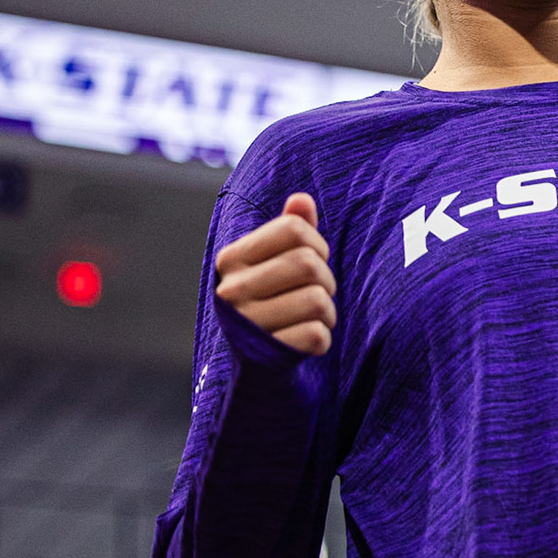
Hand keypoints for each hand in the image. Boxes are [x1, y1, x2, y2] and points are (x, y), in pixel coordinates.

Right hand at [214, 193, 337, 354]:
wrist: (254, 357)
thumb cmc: (272, 296)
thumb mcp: (276, 260)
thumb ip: (290, 228)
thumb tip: (301, 200)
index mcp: (232, 258)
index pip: (294, 229)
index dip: (317, 244)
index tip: (311, 260)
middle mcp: (231, 290)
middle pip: (308, 264)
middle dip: (325, 278)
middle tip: (315, 292)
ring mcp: (245, 325)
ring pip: (317, 301)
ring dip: (326, 311)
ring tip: (309, 317)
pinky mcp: (265, 355)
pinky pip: (317, 336)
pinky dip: (322, 337)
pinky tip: (303, 338)